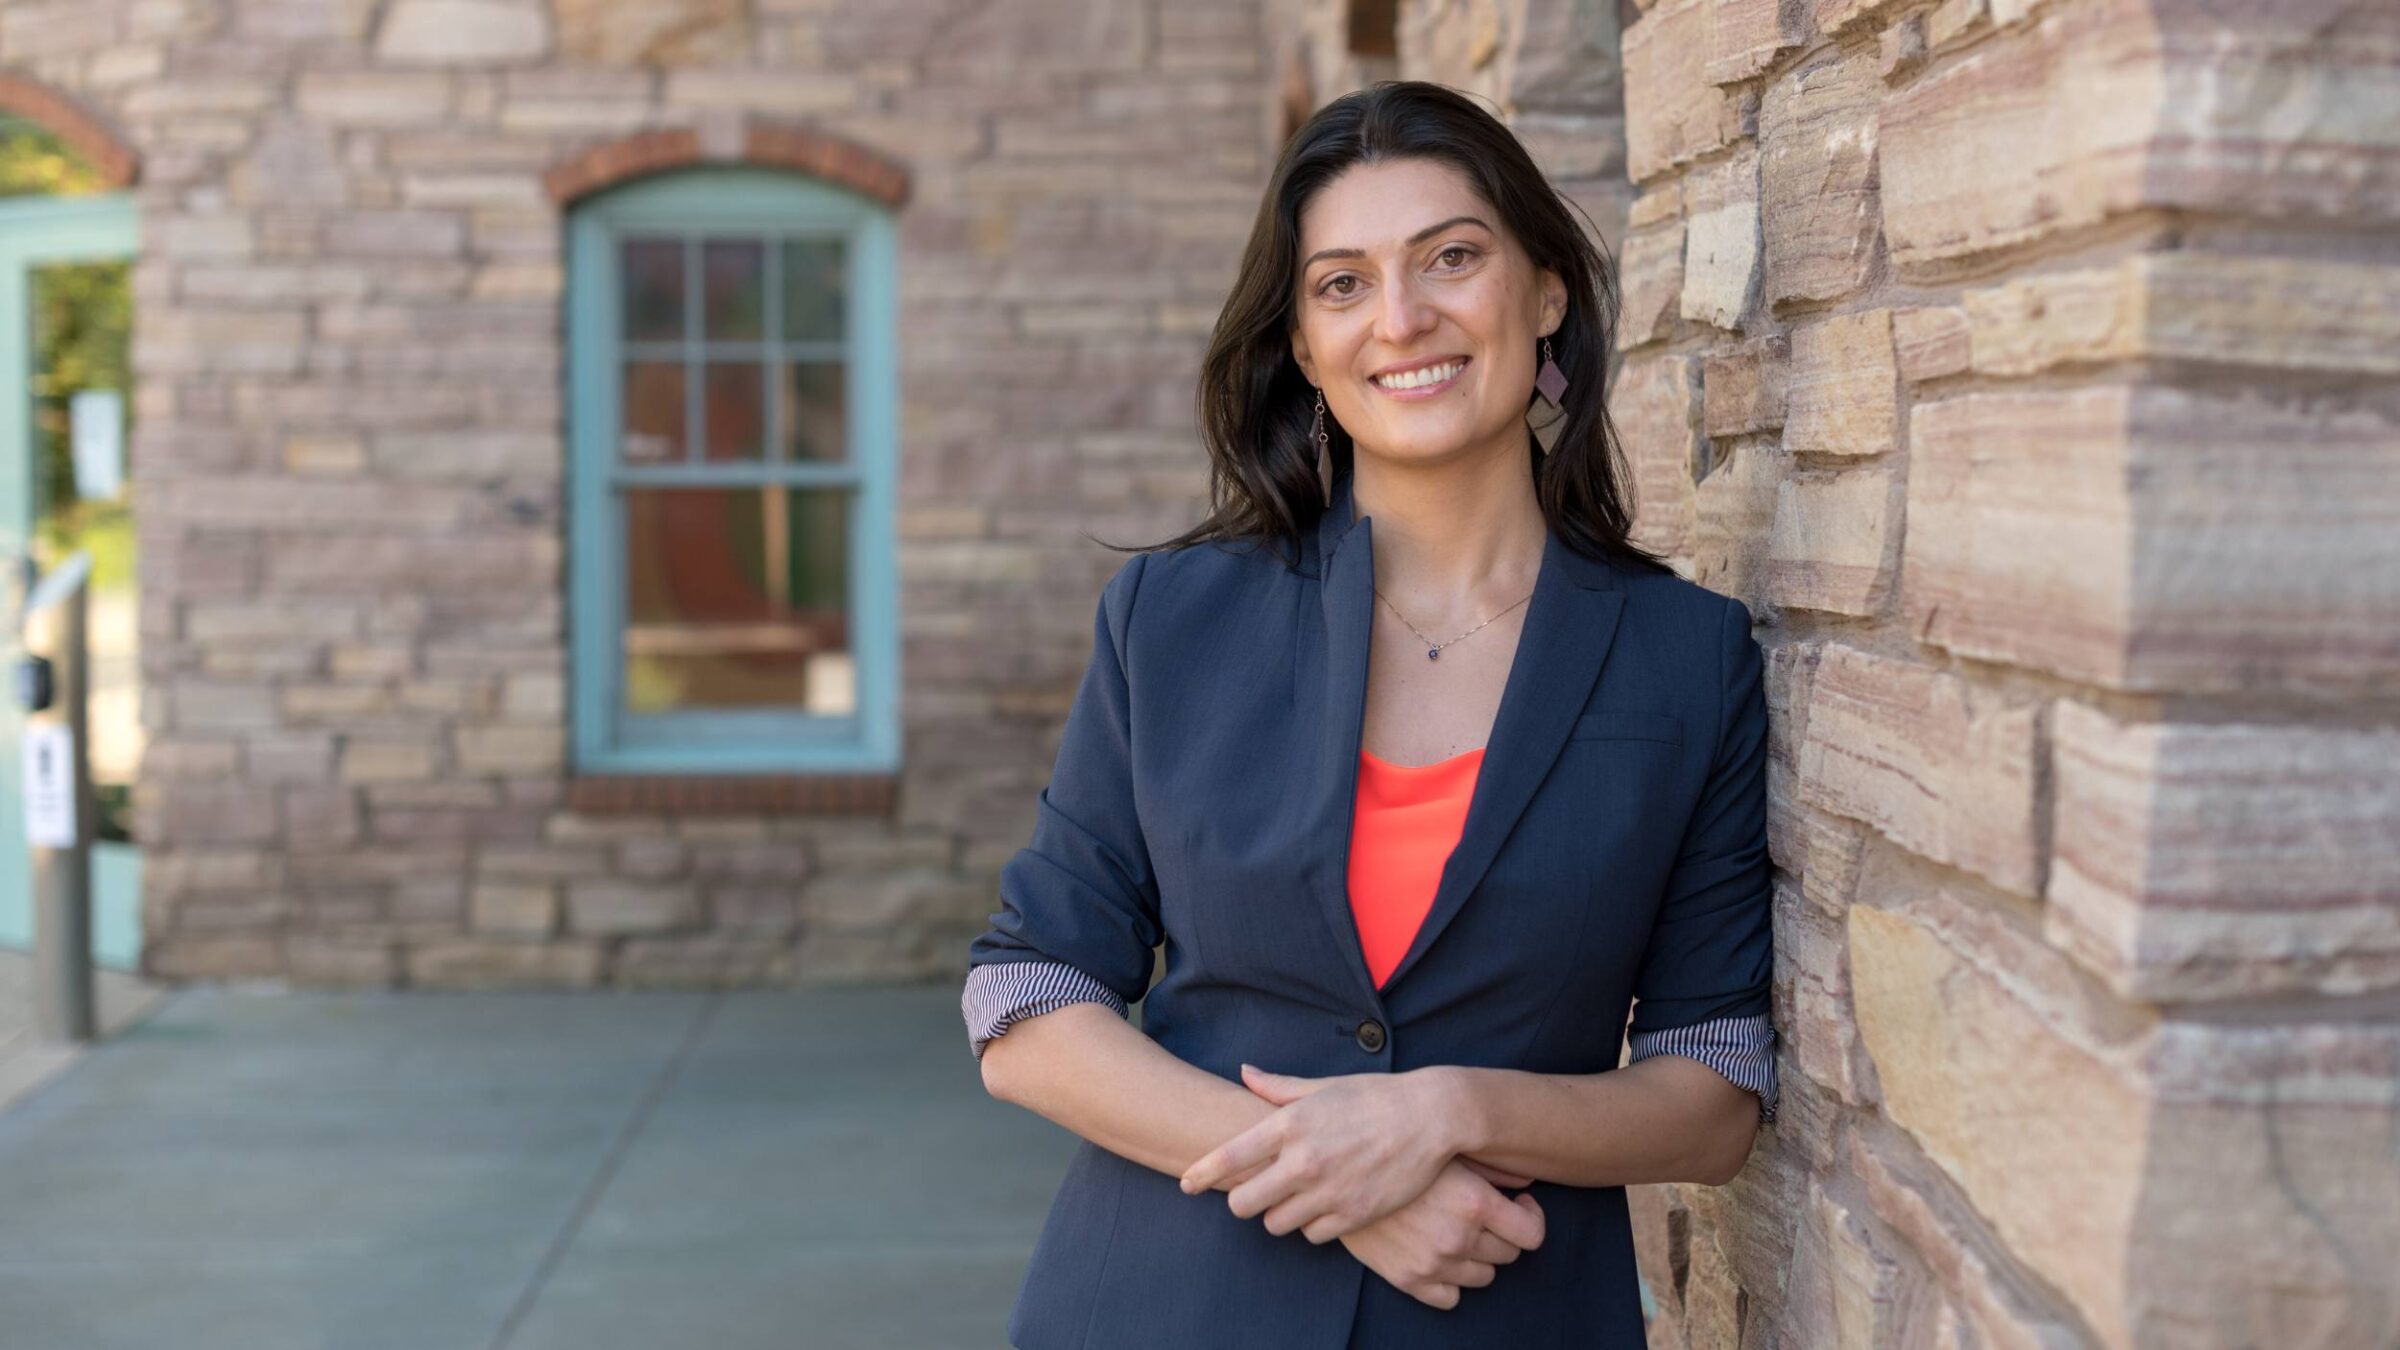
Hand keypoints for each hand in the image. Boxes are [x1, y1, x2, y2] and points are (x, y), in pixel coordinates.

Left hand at [1179, 1064, 1461, 1242]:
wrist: (1431, 1117)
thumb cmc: (1374, 1096)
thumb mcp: (1323, 1086)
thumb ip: (1278, 1087)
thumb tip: (1244, 1073)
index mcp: (1290, 1124)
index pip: (1229, 1158)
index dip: (1201, 1173)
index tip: (1186, 1183)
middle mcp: (1303, 1161)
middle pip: (1244, 1204)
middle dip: (1243, 1201)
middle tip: (1253, 1194)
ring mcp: (1328, 1192)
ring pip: (1276, 1225)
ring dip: (1278, 1215)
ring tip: (1293, 1198)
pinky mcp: (1353, 1214)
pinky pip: (1312, 1235)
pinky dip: (1312, 1225)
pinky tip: (1322, 1207)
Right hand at [1338, 1156, 1546, 1309]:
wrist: (1339, 1168)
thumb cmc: (1398, 1151)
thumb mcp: (1448, 1151)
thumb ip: (1493, 1169)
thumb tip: (1528, 1180)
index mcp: (1474, 1202)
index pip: (1532, 1234)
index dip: (1531, 1219)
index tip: (1519, 1207)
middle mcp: (1459, 1237)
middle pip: (1508, 1254)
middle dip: (1502, 1234)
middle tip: (1485, 1216)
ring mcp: (1433, 1262)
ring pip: (1483, 1277)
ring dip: (1478, 1257)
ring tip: (1460, 1232)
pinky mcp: (1408, 1279)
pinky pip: (1450, 1298)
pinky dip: (1450, 1282)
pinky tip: (1440, 1256)